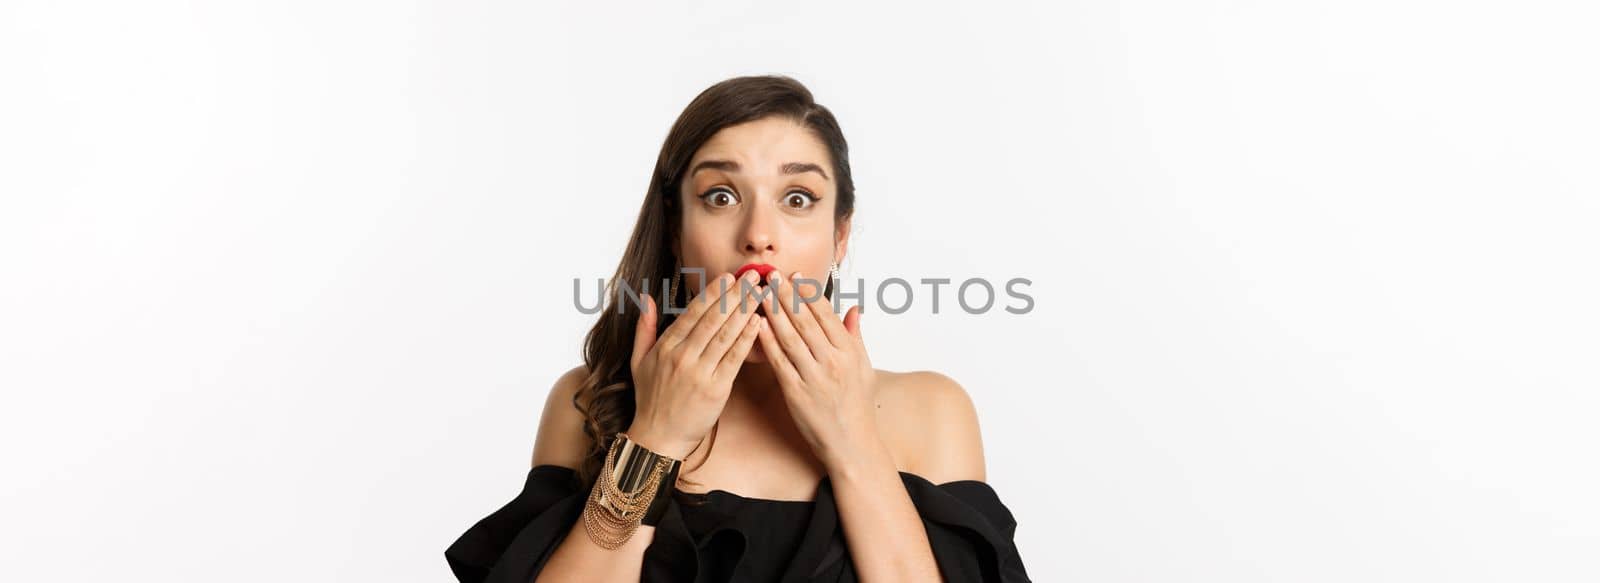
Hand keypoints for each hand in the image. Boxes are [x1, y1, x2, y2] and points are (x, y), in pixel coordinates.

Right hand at [627, 270, 764, 458]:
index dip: (712, 293)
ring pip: (725, 335)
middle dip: (735, 295)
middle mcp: (682, 357)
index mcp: (665, 347)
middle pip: (713, 319)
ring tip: (760, 293)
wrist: (658, 437)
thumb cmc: (650, 399)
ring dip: (745, 311)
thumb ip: (644, 329)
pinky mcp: (716, 389)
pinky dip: (746, 339)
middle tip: (753, 276)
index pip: (692, 313)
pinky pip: (734, 359)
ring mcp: (699, 373)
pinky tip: (758, 323)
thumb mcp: (638, 362)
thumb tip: (646, 299)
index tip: (728, 277)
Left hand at [755, 269, 878, 468]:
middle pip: (805, 320)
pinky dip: (767, 342)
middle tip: (770, 276)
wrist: (851, 444)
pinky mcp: (796, 393)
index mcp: (848, 351)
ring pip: (790, 336)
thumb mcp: (864, 368)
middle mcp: (832, 360)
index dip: (807, 292)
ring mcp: (814, 377)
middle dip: (785, 294)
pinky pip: (779, 361)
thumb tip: (854, 308)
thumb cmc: (857, 405)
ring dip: (773, 312)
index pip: (825, 313)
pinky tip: (756, 326)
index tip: (794, 275)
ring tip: (759, 293)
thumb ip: (856, 336)